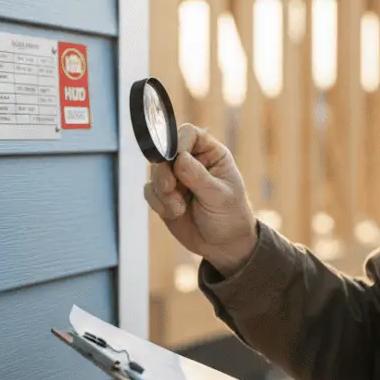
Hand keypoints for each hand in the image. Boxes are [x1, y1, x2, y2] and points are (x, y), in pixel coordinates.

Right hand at [143, 123, 257, 276]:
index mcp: (211, 154)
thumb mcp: (219, 196)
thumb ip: (198, 176)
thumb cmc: (230, 217)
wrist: (223, 245)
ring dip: (162, 192)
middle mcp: (191, 161)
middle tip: (171, 188)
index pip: (189, 134)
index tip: (176, 160)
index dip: (178, 143)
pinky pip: (149, 191)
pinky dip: (158, 203)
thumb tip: (179, 158)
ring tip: (179, 208)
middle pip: (165, 152)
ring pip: (154, 173)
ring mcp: (176, 178)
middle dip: (164, 173)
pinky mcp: (164, 195)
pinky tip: (174, 213)